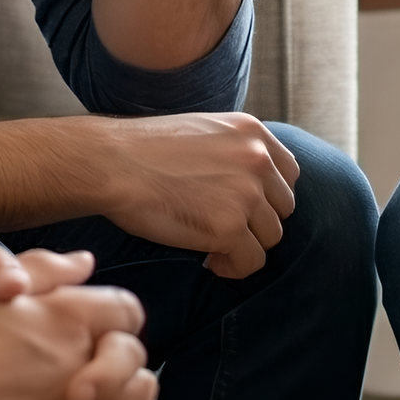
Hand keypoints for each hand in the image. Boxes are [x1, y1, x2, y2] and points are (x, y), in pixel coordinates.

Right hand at [83, 113, 300, 278]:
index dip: (268, 196)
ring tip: (213, 246)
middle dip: (257, 222)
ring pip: (271, 237)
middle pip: (283, 207)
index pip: (288, 173)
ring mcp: (247, 193)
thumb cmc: (143, 150)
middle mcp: (258, 158)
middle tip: (223, 229)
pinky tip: (209, 260)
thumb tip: (250, 182)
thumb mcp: (203, 131)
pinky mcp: (230, 227)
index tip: (243, 207)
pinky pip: (251, 262)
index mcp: (252, 131)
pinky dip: (232, 267)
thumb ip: (233, 151)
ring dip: (244, 245)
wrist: (111, 163)